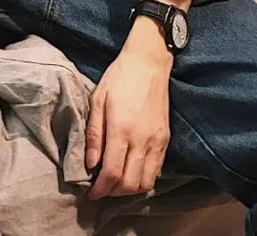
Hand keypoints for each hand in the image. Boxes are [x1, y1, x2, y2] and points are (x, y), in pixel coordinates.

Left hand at [85, 16, 172, 199]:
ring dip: (129, 189)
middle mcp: (142, 139)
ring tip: (115, 184)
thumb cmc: (119, 77)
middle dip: (113, 192)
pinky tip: (131, 172)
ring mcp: (157, 140)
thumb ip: (94, 134)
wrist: (148, 62)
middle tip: (100, 189)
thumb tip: (90, 164)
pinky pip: (156, 170)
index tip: (90, 193)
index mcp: (122, 128)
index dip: (100, 189)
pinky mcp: (165, 138)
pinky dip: (143, 179)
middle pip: (130, 183)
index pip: (112, 172)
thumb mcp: (98, 99)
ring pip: (146, 182)